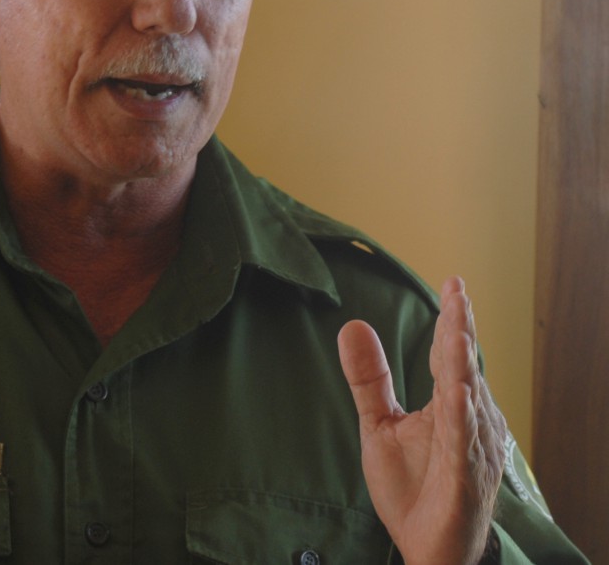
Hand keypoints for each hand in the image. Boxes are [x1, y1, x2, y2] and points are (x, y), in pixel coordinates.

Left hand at [338, 277, 506, 564]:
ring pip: (468, 399)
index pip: (450, 355)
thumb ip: (368, 378)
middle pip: (464, 368)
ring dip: (462, 364)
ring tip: (457, 329)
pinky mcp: (465, 480)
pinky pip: (464, 445)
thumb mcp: (379, 424)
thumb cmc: (413, 487)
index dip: (453, 320)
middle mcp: (469, 421)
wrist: (425, 547)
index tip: (453, 283)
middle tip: (459, 292)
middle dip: (461, 330)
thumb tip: (351, 324)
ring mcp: (471, 450)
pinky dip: (463, 418)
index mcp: (451, 405)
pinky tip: (459, 394)